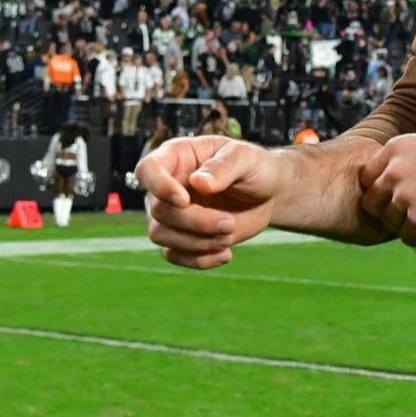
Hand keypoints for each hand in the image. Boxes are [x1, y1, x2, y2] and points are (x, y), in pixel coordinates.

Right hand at [138, 136, 283, 269]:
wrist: (267, 193)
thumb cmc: (254, 167)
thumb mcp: (245, 158)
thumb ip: (223, 167)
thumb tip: (199, 183)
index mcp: (176, 157)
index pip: (148, 170)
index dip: (158, 186)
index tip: (184, 200)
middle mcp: (167, 186)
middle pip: (158, 211)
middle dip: (195, 222)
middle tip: (229, 223)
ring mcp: (172, 213)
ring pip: (160, 235)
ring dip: (196, 242)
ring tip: (229, 236)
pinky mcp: (182, 236)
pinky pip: (174, 255)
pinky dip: (198, 259)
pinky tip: (226, 254)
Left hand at [358, 128, 415, 244]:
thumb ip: (407, 154)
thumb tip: (393, 166)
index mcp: (395, 148)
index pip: (366, 178)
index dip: (379, 191)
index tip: (394, 197)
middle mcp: (394, 172)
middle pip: (372, 204)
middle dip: (388, 211)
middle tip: (410, 213)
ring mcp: (406, 197)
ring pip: (390, 223)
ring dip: (408, 225)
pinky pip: (408, 238)